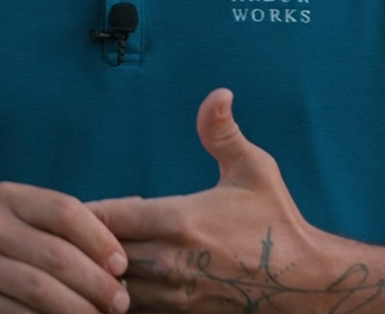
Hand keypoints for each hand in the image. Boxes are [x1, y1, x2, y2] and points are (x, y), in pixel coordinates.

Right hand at [0, 181, 129, 313]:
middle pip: (55, 254)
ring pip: (39, 290)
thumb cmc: (12, 251)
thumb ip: (80, 219)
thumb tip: (140, 206)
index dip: (98, 237)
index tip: (122, 265)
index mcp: (6, 196)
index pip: (64, 210)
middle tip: (121, 303)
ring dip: (78, 309)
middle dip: (95, 282)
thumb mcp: (35, 225)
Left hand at [88, 89, 330, 313]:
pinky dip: (122, 297)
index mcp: (179, 219)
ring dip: (103, 271)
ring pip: (113, 287)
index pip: (107, 216)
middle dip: (88, 242)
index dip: (87, 212)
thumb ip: (223, 131)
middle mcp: (169, 261)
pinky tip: (126, 281)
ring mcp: (173, 296)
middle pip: (101, 253)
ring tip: (102, 256)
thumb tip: (219, 92)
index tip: (80, 207)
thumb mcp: (254, 168)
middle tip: (84, 232)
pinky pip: (133, 311)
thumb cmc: (275, 220)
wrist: (304, 283)